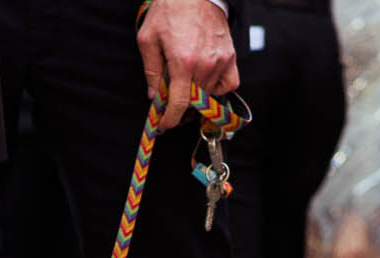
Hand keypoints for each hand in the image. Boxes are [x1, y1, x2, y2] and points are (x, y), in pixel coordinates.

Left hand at [137, 0, 238, 129]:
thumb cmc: (169, 11)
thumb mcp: (148, 39)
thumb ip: (150, 71)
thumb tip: (154, 96)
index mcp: (182, 62)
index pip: (180, 104)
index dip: (170, 119)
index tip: (165, 124)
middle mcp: (205, 65)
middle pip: (193, 100)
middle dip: (180, 100)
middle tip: (171, 88)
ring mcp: (220, 61)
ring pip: (208, 93)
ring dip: (197, 91)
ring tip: (187, 72)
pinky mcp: (230, 57)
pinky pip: (228, 84)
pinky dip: (218, 86)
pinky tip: (206, 77)